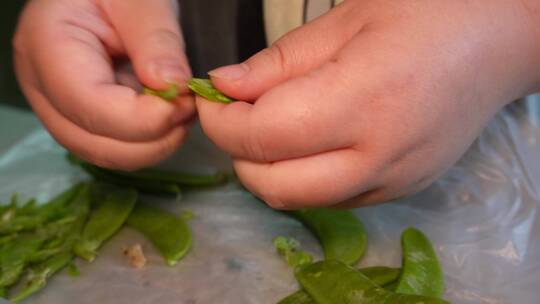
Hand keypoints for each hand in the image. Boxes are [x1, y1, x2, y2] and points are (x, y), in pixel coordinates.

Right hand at [13, 0, 194, 169]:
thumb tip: (172, 87)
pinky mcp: (82, 118)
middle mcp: (43, 86)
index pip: (86, 103)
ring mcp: (60, 107)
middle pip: (92, 140)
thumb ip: (155, 38)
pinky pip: (114, 147)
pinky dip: (149, 141)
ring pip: (105, 153)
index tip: (183, 104)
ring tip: (183, 111)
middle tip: (190, 108)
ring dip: (153, 144)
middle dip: (151, 137)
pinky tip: (170, 116)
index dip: (138, 118)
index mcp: (47, 45)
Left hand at [197, 0, 539, 208]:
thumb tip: (224, 87)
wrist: (495, 44)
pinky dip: (303, 179)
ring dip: (267, 171)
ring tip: (272, 128)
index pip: (265, 135)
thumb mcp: (343, 22)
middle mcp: (379, 155)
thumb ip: (277, 63)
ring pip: (300, 201)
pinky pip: (332, 200)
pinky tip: (311, 143)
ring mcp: (393, 181)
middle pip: (275, 185)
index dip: (221, 122)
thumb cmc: (424, 14)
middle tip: (236, 115)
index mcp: (364, 100)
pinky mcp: (400, 191)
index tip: (211, 101)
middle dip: (238, 154)